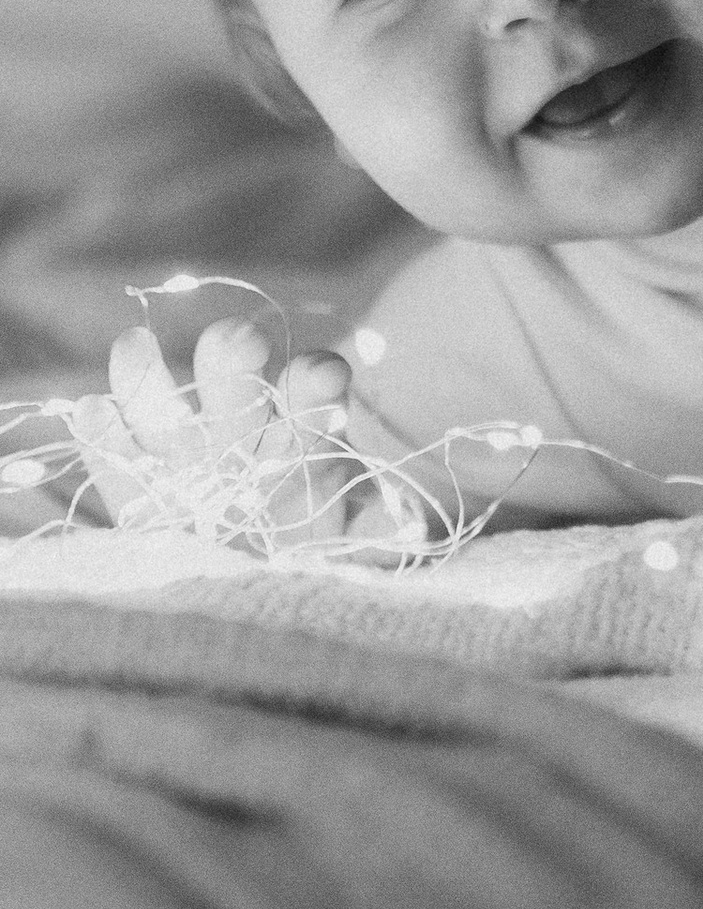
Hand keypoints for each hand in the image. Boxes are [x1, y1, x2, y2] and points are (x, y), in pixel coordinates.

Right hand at [69, 318, 363, 547]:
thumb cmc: (325, 542)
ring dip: (149, 383)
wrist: (266, 567)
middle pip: (235, 385)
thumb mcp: (364, 539)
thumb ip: (381, 528)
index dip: (315, 385)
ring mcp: (184, 461)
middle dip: (234, 361)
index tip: (325, 375)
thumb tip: (403, 526)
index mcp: (303, 436)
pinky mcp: (137, 499)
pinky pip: (118, 470)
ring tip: (133, 346)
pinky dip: (105, 445)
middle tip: (238, 340)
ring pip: (167, 413)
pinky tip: (92, 414)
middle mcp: (240, 434)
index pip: (310, 390)